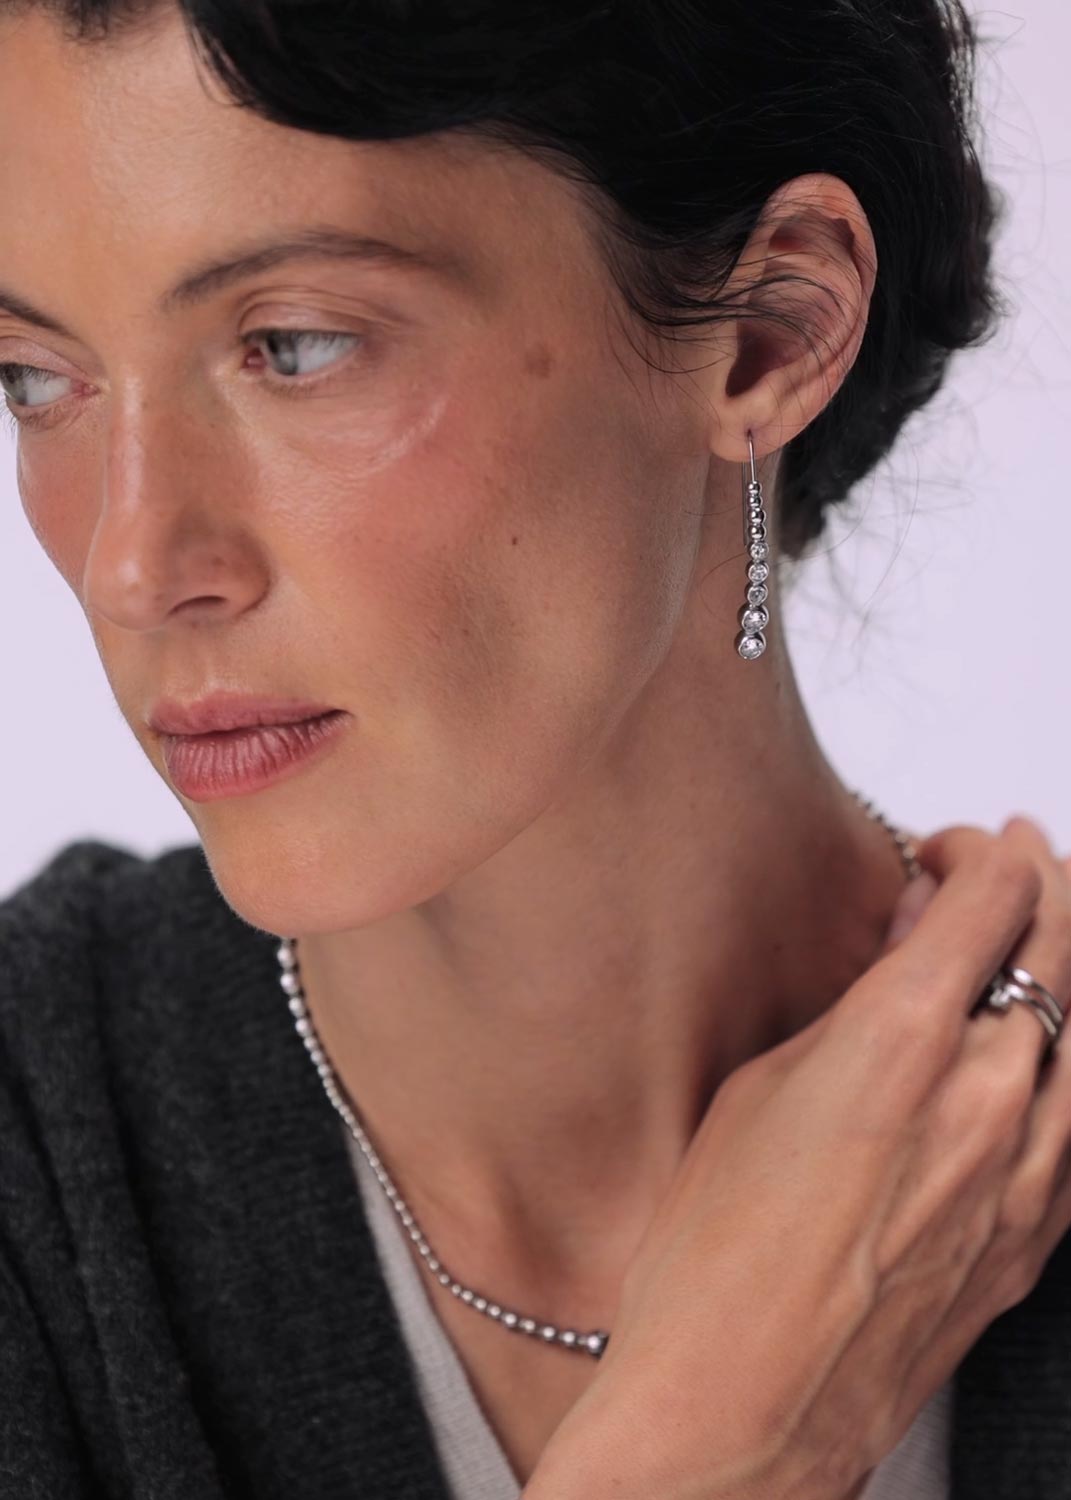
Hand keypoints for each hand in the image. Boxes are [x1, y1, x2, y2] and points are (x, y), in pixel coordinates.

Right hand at [524, 817, 1070, 1499]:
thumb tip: (911, 942)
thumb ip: (856, 1005)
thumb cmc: (719, 1258)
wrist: (745, 1406)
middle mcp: (986, 1098)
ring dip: (1059, 969)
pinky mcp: (1037, 1237)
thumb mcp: (762, 1087)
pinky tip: (1032, 1056)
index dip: (984, 850)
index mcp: (904, 1041)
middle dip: (1041, 882)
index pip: (997, 894)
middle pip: (1061, 945)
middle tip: (1012, 863)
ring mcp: (1026, 1174)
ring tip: (1028, 947)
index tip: (957, 851)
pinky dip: (1062, 1063)